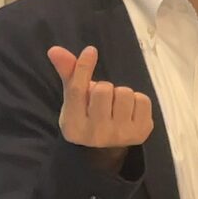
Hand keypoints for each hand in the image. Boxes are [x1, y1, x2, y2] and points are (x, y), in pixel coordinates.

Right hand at [46, 45, 152, 168]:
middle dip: (104, 88)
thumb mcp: (73, 100)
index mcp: (73, 126)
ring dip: (121, 93)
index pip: (78, 91)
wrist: (107, 149)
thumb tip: (54, 50)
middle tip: (102, 99)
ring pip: (124, 92)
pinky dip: (136, 100)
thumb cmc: (87, 117)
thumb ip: (68, 74)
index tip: (91, 50)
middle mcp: (96, 133)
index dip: (84, 67)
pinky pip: (142, 100)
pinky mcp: (141, 133)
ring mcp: (120, 135)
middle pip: (103, 89)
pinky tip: (129, 111)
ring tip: (115, 105)